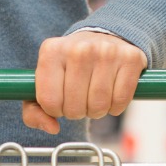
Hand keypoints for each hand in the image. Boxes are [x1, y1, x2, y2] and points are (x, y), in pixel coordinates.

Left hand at [23, 31, 147, 134]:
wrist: (104, 38)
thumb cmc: (70, 67)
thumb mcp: (44, 83)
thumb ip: (34, 111)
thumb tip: (51, 128)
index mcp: (51, 51)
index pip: (49, 101)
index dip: (55, 110)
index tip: (60, 102)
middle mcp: (79, 48)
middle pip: (74, 107)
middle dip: (76, 112)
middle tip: (79, 100)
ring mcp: (106, 52)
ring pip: (98, 106)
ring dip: (96, 111)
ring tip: (94, 97)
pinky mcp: (130, 59)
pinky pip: (120, 101)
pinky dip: (115, 107)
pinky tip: (111, 94)